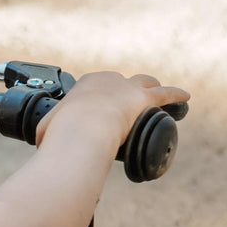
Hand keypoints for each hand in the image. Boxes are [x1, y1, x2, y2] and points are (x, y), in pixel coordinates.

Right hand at [35, 71, 190, 150]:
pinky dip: (175, 95)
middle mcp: (108, 80)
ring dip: (152, 88)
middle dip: (125, 92)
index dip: (101, 98)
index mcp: (86, 84)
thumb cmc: (62, 132)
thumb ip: (47, 134)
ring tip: (157, 96)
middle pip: (122, 83)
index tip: (102, 110)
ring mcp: (128, 87)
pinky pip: (165, 95)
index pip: (97, 87)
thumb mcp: (47, 131)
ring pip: (145, 83)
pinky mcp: (145, 98)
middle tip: (127, 107)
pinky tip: (185, 97)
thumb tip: (41, 145)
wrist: (82, 131)